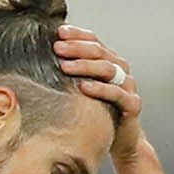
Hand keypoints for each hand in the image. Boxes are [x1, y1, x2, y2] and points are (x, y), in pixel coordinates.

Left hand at [55, 25, 143, 159]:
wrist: (121, 140)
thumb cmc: (97, 112)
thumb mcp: (82, 88)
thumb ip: (71, 72)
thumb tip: (40, 57)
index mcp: (109, 61)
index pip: (94, 40)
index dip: (77, 34)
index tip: (58, 32)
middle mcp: (121, 71)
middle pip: (100, 51)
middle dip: (77, 48)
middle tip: (57, 48)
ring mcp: (128, 87)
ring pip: (109, 69)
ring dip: (85, 65)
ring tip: (65, 66)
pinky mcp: (132, 105)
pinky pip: (117, 93)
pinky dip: (100, 89)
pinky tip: (83, 87)